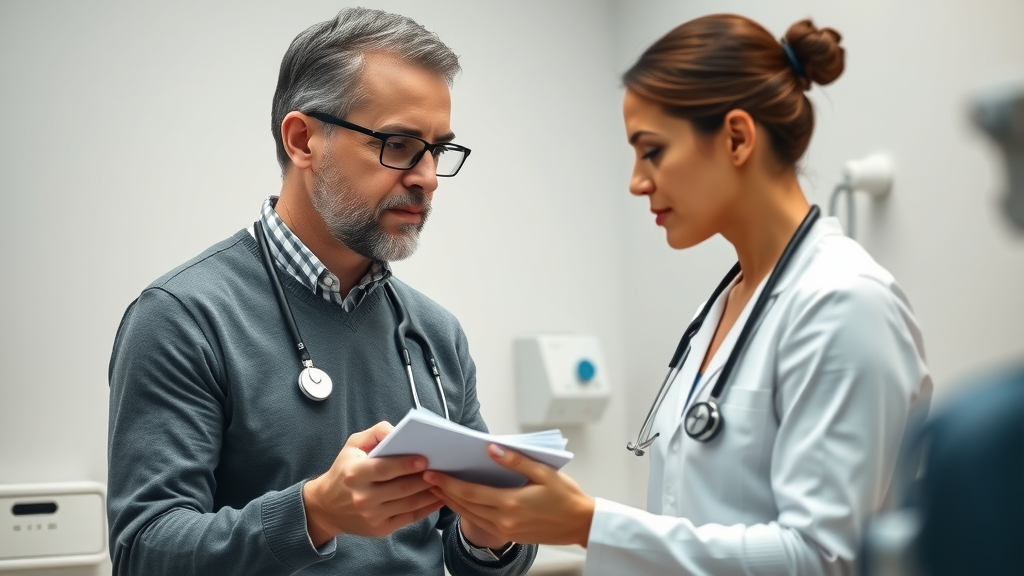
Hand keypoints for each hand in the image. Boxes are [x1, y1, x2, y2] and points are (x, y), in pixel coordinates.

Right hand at [302, 421, 443, 545]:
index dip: (405, 465)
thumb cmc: (344, 469)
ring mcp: (372, 516)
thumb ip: (376, 433)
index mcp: (355, 474)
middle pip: (401, 488)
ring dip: (430, 493)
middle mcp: (362, 498)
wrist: (325, 507)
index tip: (424, 459)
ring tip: (446, 482)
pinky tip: (439, 498)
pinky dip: (427, 508)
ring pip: (408, 503)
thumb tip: (399, 431)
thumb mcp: (353, 445)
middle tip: (443, 469)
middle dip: (424, 479)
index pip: (384, 469)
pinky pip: (409, 518)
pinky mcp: (380, 529)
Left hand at [424, 444, 594, 546]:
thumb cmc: (567, 497)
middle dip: (444, 491)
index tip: (432, 474)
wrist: (581, 524)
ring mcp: (507, 531)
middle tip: (426, 478)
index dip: (448, 483)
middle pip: (465, 505)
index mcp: (512, 503)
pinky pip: (481, 523)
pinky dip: (466, 512)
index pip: (470, 492)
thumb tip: (492, 449)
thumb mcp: (545, 472)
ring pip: (470, 516)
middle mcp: (505, 520)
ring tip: (438, 489)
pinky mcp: (511, 536)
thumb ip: (516, 460)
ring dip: (452, 503)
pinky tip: (461, 502)